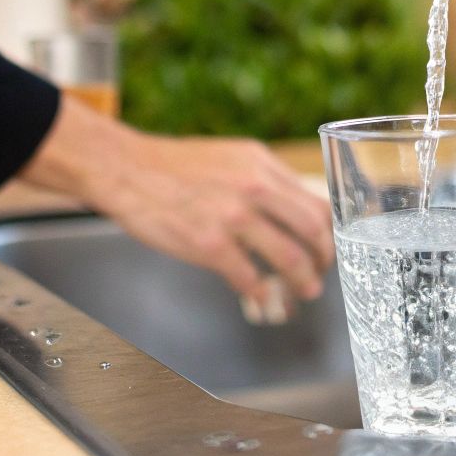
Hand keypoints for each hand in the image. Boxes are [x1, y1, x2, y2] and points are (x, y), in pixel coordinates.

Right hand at [19, 98, 333, 308]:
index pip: (314, 201)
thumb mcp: (230, 157)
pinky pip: (248, 277)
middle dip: (323, 258)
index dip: (328, 230)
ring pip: (288, 257)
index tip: (326, 245)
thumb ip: (262, 180)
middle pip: (312, 230)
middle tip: (320, 272)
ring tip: (304, 291)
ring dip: (302, 280)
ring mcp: (233, 217)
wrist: (126, 170)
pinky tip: (260, 298)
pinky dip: (260, 293)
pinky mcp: (208, 244)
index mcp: (262, 165)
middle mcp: (254, 188)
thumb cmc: (174, 167)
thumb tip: (291, 209)